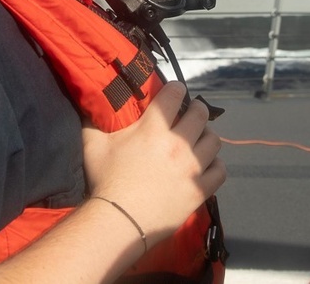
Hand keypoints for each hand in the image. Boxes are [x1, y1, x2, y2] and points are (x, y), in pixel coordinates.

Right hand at [81, 81, 225, 242]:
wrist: (119, 221)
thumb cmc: (105, 181)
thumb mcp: (92, 146)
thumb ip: (92, 123)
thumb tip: (88, 108)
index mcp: (154, 128)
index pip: (174, 94)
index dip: (175, 89)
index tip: (174, 92)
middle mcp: (178, 143)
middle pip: (201, 114)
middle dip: (196, 109)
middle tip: (189, 114)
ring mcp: (192, 168)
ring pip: (214, 141)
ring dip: (206, 136)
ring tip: (198, 140)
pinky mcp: (200, 190)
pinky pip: (220, 170)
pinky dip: (215, 165)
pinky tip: (206, 166)